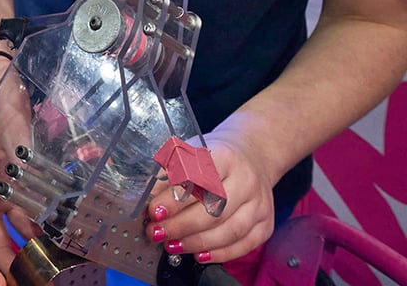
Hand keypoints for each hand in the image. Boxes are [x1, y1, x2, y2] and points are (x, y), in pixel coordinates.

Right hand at [0, 59, 35, 285]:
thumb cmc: (0, 106)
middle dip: (9, 267)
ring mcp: (5, 186)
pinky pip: (31, 210)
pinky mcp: (21, 178)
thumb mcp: (15, 136)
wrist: (1, 80)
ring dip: (30, 249)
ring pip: (14, 229)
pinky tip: (64, 236)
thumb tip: (48, 208)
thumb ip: (29, 168)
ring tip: (55, 268)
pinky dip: (43, 226)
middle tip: (37, 283)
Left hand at [145, 130, 275, 264]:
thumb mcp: (187, 154)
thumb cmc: (212, 158)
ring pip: (229, 230)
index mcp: (224, 156)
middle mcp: (246, 179)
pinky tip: (198, 254)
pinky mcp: (266, 223)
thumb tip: (141, 195)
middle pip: (214, 209)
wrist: (251, 157)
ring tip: (172, 245)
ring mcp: (259, 203)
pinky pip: (244, 245)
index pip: (198, 179)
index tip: (154, 211)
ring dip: (197, 242)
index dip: (174, 198)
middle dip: (181, 225)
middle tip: (158, 232)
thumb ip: (165, 174)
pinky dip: (219, 253)